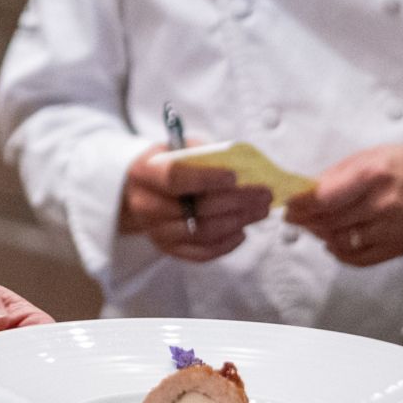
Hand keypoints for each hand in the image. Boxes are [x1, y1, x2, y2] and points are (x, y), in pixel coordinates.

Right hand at [119, 144, 272, 261]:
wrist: (139, 191)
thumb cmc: (166, 165)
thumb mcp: (177, 148)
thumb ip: (203, 153)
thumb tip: (240, 163)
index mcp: (144, 173)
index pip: (175, 178)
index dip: (206, 178)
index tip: (235, 176)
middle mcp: (146, 205)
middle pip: (194, 209)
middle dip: (235, 201)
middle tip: (264, 194)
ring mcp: (156, 231)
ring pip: (201, 232)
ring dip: (237, 222)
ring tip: (261, 210)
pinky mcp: (168, 249)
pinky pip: (200, 253)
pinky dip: (225, 245)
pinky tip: (242, 231)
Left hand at [283, 142, 402, 267]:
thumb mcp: (366, 157)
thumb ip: (334, 178)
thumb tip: (303, 195)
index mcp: (373, 175)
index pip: (324, 199)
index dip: (300, 206)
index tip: (288, 206)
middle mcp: (384, 205)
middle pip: (330, 222)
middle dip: (306, 221)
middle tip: (296, 217)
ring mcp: (394, 230)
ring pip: (342, 242)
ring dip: (322, 235)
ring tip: (315, 226)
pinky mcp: (400, 247)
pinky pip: (361, 259)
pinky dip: (341, 252)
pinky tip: (334, 242)